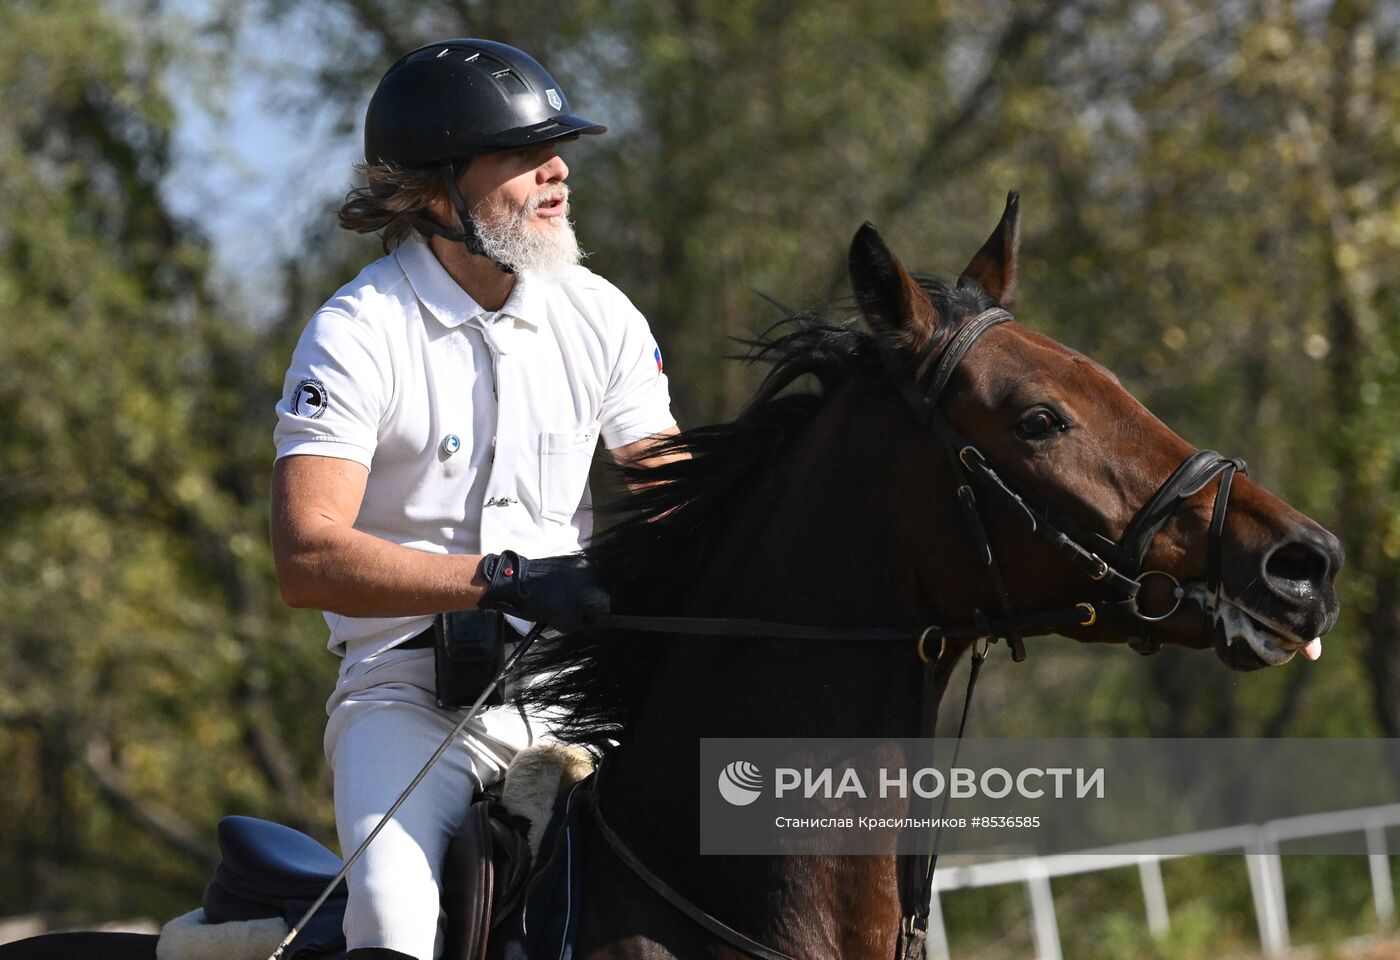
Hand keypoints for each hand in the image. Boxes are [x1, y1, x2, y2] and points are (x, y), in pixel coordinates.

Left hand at [478, 551, 609, 631]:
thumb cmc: (540, 605)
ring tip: (569, 601)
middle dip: (592, 605)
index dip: (597, 619)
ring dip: (585, 593)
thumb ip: (583, 623)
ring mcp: (581, 563)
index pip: (607, 608)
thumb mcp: (565, 623)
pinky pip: (581, 574)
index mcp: (595, 591)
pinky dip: (576, 583)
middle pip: (601, 593)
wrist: (515, 581)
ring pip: (592, 583)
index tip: (588, 623)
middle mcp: (593, 573)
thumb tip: (590, 621)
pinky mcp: (570, 558)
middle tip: (578, 614)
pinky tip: (563, 590)